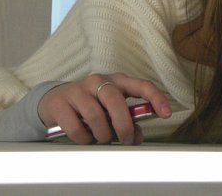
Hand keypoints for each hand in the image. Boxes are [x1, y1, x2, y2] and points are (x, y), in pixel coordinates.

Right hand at [38, 73, 171, 144]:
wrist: (54, 101)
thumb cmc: (90, 105)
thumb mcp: (111, 110)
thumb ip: (128, 121)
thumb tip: (137, 137)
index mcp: (117, 81)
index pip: (142, 85)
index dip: (156, 98)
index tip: (167, 113)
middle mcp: (99, 81)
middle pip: (116, 102)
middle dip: (123, 126)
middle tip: (125, 140)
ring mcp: (78, 90)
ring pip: (96, 116)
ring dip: (102, 135)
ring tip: (101, 138)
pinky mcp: (61, 102)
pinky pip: (76, 127)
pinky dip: (84, 138)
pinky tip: (85, 137)